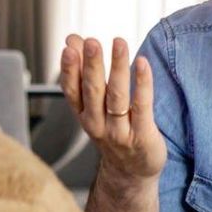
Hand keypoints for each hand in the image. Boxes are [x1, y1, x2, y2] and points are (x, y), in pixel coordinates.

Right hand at [61, 35, 165, 181]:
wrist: (131, 173)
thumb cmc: (113, 131)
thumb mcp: (93, 106)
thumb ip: (83, 72)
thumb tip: (72, 39)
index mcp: (83, 115)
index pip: (72, 90)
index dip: (69, 68)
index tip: (69, 45)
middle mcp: (98, 124)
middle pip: (92, 91)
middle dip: (91, 65)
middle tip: (92, 42)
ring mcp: (120, 132)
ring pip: (116, 96)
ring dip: (117, 68)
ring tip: (118, 42)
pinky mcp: (142, 135)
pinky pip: (142, 106)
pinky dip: (142, 83)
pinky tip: (142, 63)